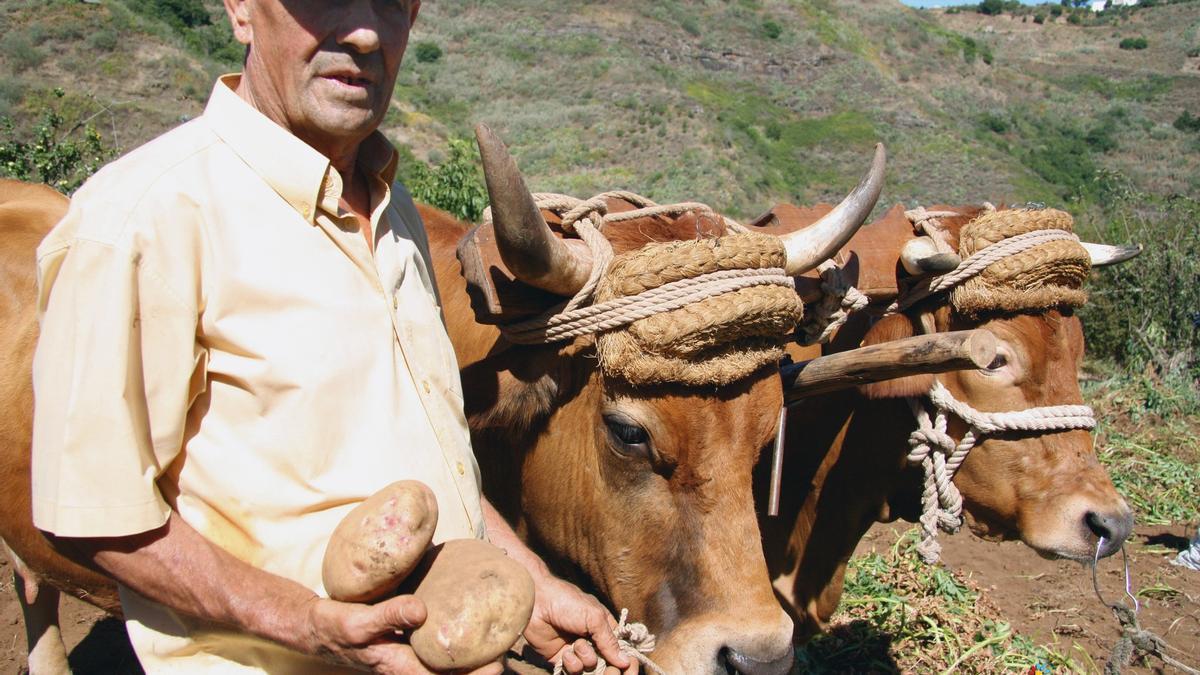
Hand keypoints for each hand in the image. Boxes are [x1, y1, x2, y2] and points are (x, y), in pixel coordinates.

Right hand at [304, 594, 502, 674]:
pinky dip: (455, 643)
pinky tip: (468, 625)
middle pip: (450, 674)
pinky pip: (436, 649)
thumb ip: (389, 616)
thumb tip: (421, 610)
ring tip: (499, 639)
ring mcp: (409, 658)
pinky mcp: (407, 645)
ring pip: (445, 664)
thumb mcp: (358, 622)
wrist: (318, 628)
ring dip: (470, 658)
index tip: (496, 663)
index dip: (471, 674)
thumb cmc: (337, 627)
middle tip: (507, 651)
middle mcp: (408, 666)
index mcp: (400, 666)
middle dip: (479, 669)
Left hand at [522, 575, 636, 674]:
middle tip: (594, 653)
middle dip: (603, 661)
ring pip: (590, 668)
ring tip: (575, 646)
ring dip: (585, 659)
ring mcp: (576, 650)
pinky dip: (571, 664)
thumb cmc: (567, 602)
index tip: (626, 665)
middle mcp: (592, 640)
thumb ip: (609, 641)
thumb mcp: (594, 618)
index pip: (619, 647)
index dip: (622, 657)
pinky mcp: (561, 658)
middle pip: (606, 662)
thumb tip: (626, 662)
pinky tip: (565, 653)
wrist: (536, 603)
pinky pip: (573, 671)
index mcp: (603, 627)